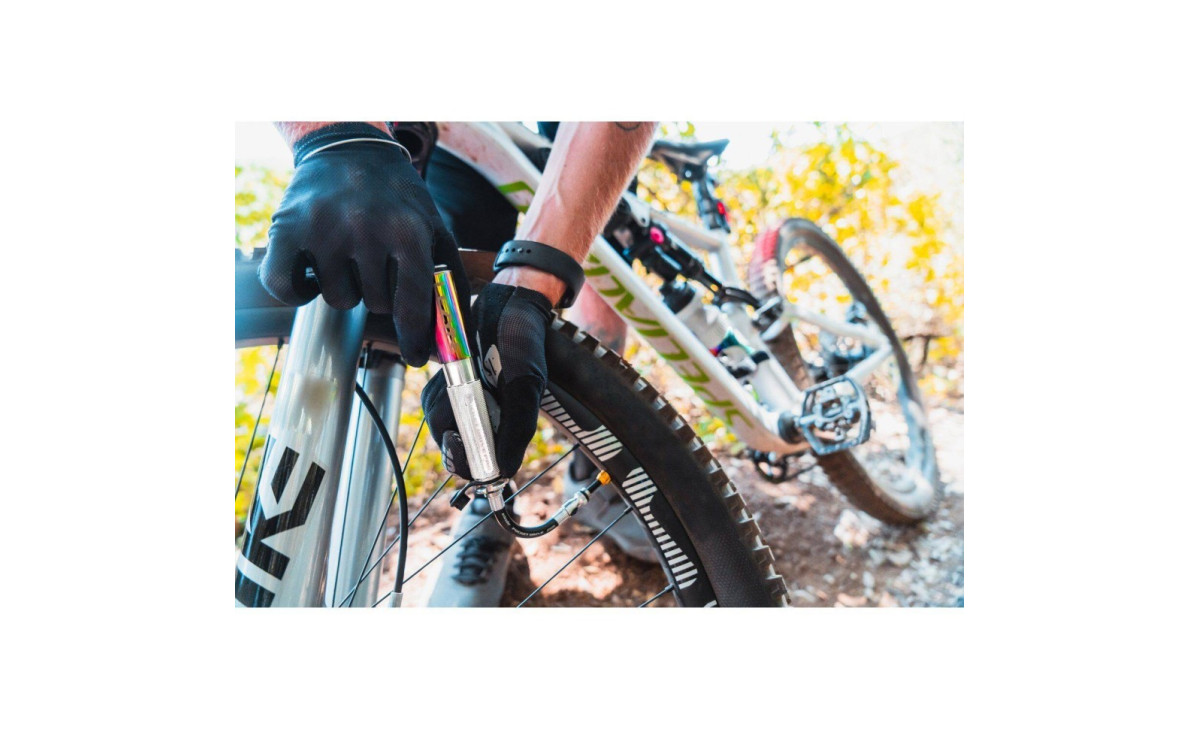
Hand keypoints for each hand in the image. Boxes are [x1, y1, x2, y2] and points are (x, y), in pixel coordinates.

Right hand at [259, 123, 467, 366]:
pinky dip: (300, 290)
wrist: (350, 149)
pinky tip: (314, 271)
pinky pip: (288, 289)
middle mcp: (366, 228)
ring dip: (346, 287)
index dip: (416, 336)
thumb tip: (453, 348)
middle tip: (378, 258)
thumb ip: (449, 287)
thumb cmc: (399, 200)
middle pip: (377, 304)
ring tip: (350, 253)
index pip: (413, 301)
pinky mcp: (286, 230)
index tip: (417, 358)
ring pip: (339, 301)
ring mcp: (323, 229)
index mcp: (407, 229)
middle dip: (381, 290)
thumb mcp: (436, 232)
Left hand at [421, 283, 552, 479]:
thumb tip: (505, 471)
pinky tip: (453, 372)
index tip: (460, 441)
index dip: (468, 463)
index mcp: (509, 429)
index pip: (483, 467)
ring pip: (440, 426)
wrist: (507, 305)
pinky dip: (435, 390)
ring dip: (444, 403)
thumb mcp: (525, 387)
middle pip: (456, 450)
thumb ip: (517, 429)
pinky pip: (431, 402)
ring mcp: (466, 406)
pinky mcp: (449, 388)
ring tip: (467, 376)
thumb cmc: (522, 344)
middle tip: (464, 398)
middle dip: (452, 426)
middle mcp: (487, 422)